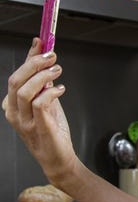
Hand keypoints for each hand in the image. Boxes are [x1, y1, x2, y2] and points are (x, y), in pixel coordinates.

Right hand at [3, 38, 76, 186]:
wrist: (59, 159)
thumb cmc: (52, 132)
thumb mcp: (47, 103)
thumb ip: (43, 84)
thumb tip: (46, 60)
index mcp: (13, 105)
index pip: (16, 75)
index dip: (28, 57)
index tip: (40, 42)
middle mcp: (14, 113)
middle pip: (16, 80)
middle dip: (34, 63)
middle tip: (52, 56)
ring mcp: (24, 122)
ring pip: (24, 90)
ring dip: (42, 76)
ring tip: (57, 70)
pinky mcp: (38, 128)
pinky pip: (39, 104)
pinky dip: (50, 92)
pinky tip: (60, 89)